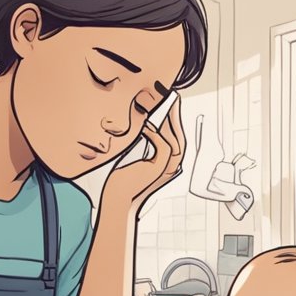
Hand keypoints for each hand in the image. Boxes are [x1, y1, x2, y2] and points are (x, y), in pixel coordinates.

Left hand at [101, 96, 185, 216]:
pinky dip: (156, 135)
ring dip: (169, 123)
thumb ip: (142, 143)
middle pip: (179, 138)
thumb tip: (144, 122)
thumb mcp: (133, 155)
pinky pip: (164, 147)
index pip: (175, 139)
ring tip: (162, 108)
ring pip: (175, 142)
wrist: (115, 195)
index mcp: (165, 164)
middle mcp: (169, 167)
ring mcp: (165, 169)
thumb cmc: (121, 177)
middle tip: (172, 100)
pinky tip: (147, 127)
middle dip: (176, 118)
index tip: (171, 105)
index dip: (174, 122)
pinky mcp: (158, 169)